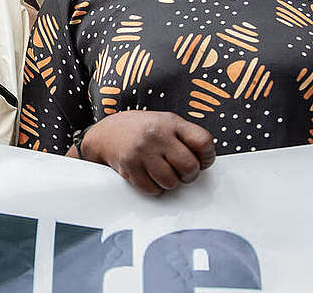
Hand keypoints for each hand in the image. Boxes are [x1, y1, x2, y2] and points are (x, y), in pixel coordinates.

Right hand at [79, 110, 215, 195]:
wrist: (105, 134)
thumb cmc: (141, 131)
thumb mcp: (164, 123)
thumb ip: (185, 137)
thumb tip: (204, 162)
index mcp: (170, 122)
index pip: (203, 142)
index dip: (207, 157)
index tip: (200, 160)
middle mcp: (156, 135)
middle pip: (189, 167)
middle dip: (188, 175)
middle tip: (180, 171)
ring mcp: (141, 151)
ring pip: (171, 182)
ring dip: (169, 182)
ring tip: (161, 172)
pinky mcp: (129, 166)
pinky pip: (152, 189)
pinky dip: (153, 188)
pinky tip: (148, 176)